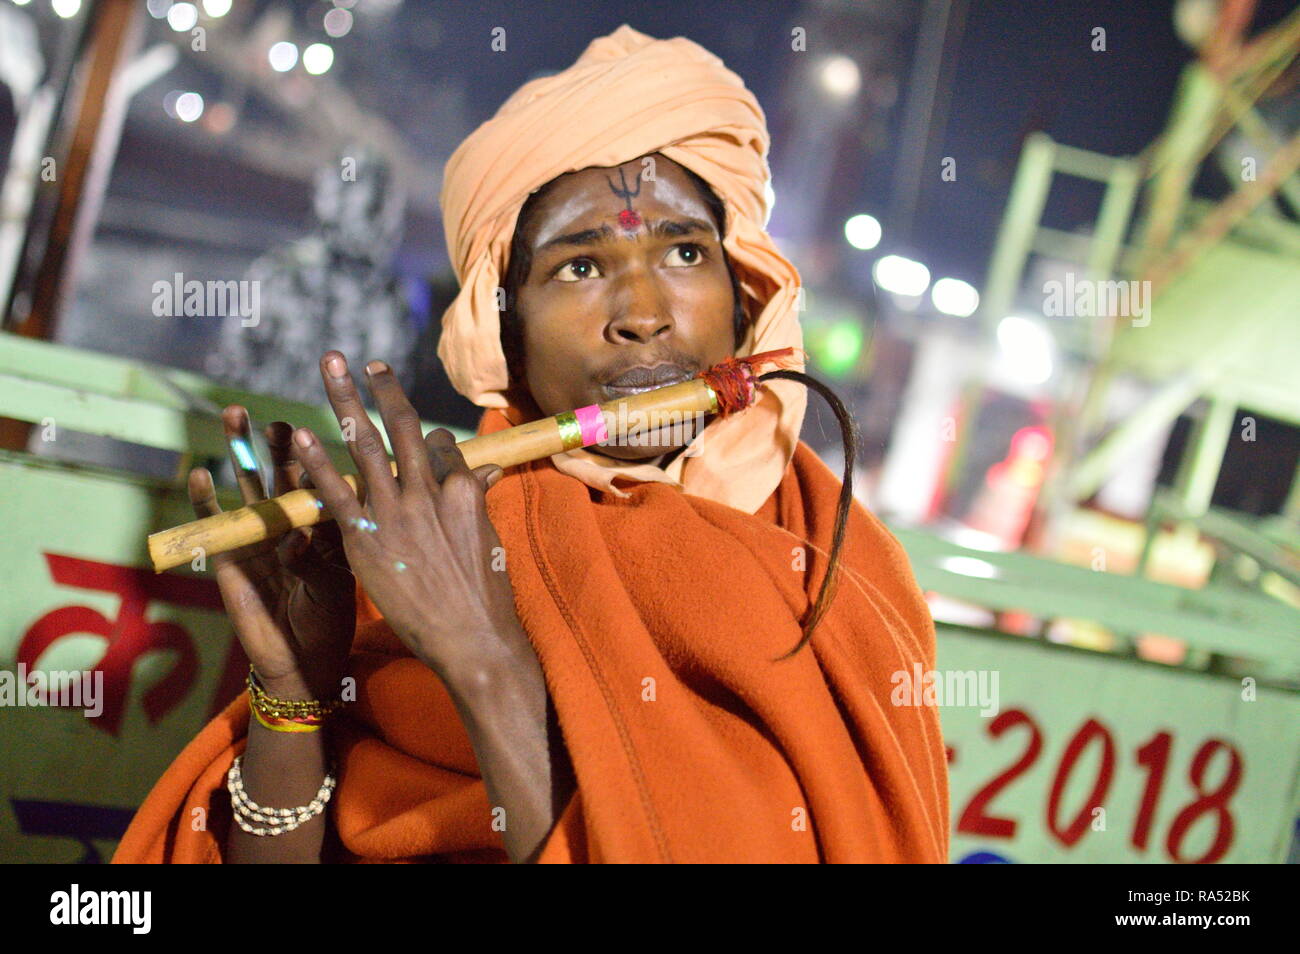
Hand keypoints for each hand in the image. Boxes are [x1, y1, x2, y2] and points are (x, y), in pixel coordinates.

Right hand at [189, 406, 355, 698]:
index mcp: (321, 526)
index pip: (317, 482)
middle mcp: (289, 524)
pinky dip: (205, 499)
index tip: (314, 434)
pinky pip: (214, 521)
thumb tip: (306, 530)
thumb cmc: (328, 618)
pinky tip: (199, 473)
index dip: (316, 457)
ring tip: (235, 416)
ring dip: (239, 452)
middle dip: (278, 446)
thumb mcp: (334, 581)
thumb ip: (320, 554)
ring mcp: (258, 536)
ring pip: (247, 485)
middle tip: (276, 420)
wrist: (302, 658)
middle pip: (281, 475)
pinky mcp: (229, 555)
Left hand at [290, 351, 524, 687]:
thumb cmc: (486, 595)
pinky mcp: (367, 541)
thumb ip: (477, 500)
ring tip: (332, 368)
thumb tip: (486, 471)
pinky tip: (299, 437)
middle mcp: (430, 491)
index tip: (413, 439)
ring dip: (347, 401)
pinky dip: (316, 464)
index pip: (438, 447)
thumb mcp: (489, 539)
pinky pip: (337, 494)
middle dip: (384, 390)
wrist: (474, 640)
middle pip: (404, 427)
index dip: (424, 441)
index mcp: (463, 489)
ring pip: (369, 445)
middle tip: (365, 361)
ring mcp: (397, 513)